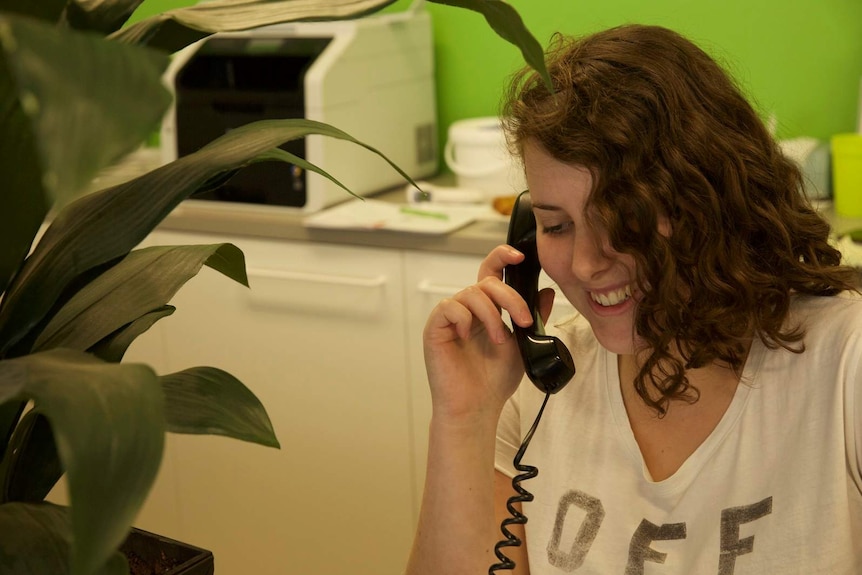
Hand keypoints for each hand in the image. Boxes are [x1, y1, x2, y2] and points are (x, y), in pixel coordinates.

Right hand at [422, 245, 555, 422]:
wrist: (477, 407)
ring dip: (491, 314)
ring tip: (499, 339)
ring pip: (470, 292)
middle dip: (510, 297)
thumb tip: (547, 291)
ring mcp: (450, 318)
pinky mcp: (435, 329)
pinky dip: (464, 318)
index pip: (491, 273)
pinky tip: (469, 336)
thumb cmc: (494, 381)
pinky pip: (449, 307)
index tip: (521, 257)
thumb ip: (534, 317)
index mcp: (486, 309)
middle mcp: (467, 309)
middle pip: (486, 281)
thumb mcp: (523, 344)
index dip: (502, 257)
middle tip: (524, 320)